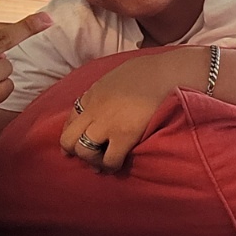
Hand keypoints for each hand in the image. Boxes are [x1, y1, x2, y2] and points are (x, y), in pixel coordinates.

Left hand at [59, 48, 206, 170]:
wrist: (168, 73)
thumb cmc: (150, 70)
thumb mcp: (117, 75)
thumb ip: (106, 90)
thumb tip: (108, 99)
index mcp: (92, 94)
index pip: (70, 120)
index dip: (73, 134)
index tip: (79, 142)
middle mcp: (93, 110)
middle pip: (68, 139)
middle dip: (75, 151)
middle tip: (90, 156)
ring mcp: (106, 124)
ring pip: (83, 152)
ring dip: (92, 160)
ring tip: (104, 162)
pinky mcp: (123, 136)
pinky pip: (109, 160)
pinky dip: (111, 166)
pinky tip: (119, 165)